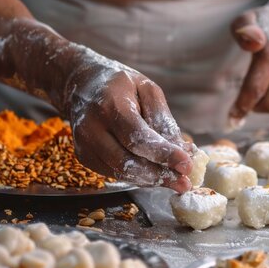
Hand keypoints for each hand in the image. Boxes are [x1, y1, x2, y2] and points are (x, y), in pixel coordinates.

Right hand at [62, 47, 193, 192]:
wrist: (81, 85)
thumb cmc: (120, 85)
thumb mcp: (147, 90)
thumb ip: (163, 120)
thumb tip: (183, 150)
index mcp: (109, 105)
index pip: (137, 137)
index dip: (163, 154)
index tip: (187, 165)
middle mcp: (91, 128)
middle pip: (127, 162)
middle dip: (159, 175)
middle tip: (185, 182)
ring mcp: (85, 145)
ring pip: (121, 173)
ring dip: (151, 180)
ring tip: (175, 181)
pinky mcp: (84, 157)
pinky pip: (114, 173)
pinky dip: (137, 177)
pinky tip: (154, 173)